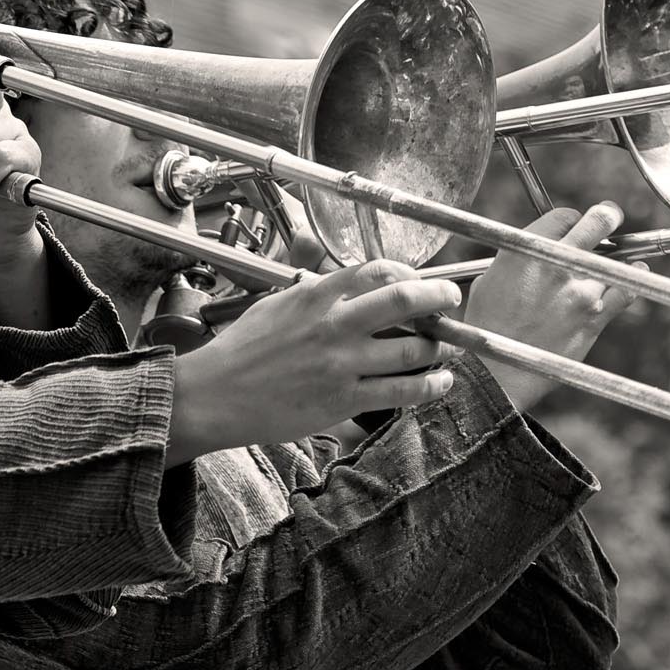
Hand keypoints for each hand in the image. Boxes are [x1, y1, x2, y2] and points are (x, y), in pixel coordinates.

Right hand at [165, 259, 463, 462]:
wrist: (216, 394)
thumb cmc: (241, 350)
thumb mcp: (276, 303)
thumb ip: (313, 291)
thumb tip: (342, 282)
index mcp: (316, 295)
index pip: (377, 271)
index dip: (409, 273)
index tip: (420, 281)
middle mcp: (334, 324)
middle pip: (405, 301)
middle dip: (440, 298)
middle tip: (453, 301)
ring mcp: (341, 363)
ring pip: (412, 349)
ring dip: (439, 347)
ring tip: (446, 348)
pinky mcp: (344, 399)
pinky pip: (402, 391)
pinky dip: (430, 385)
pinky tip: (440, 382)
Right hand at [462, 203, 635, 411]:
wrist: (497, 372)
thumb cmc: (487, 328)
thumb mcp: (489, 280)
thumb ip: (520, 260)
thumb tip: (539, 252)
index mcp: (526, 250)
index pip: (564, 216)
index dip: (571, 220)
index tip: (573, 227)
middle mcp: (556, 264)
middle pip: (598, 222)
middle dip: (606, 217)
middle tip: (610, 216)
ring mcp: (580, 291)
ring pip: (614, 260)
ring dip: (613, 259)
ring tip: (615, 259)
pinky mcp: (595, 318)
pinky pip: (627, 290)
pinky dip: (635, 278)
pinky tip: (638, 271)